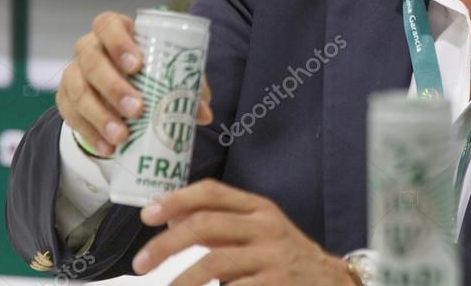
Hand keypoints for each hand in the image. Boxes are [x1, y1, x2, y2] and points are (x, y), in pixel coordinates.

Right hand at [56, 11, 212, 155]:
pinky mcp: (65, 99)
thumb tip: (204, 114)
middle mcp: (89, 48)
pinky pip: (71, 116)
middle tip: (136, 109)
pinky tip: (107, 147)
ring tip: (122, 136)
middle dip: (114, 87)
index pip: (108, 25)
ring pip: (79, 91)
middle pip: (92, 61)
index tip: (137, 65)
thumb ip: (188, 84)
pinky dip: (90, 133)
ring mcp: (74, 73)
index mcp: (115, 30)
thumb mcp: (168, 69)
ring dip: (101, 116)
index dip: (119, 42)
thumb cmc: (147, 69)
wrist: (118, 86)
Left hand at [134, 179, 354, 284]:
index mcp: (259, 208)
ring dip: (180, 281)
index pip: (212, 192)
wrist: (330, 282)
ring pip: (213, 262)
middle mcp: (266, 227)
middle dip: (165, 245)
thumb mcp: (259, 231)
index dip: (176, 199)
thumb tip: (171, 216)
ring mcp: (272, 256)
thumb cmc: (286, 257)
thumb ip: (219, 224)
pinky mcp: (275, 283)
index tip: (148, 214)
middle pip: (205, 224)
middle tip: (140, 264)